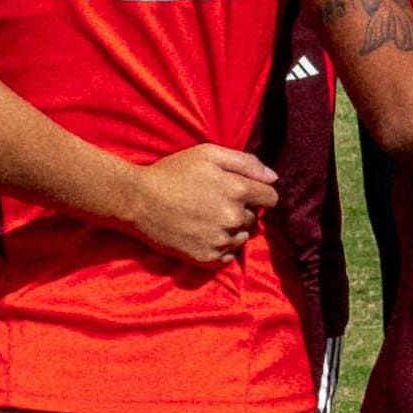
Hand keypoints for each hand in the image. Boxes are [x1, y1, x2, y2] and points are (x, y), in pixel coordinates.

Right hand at [118, 141, 279, 268]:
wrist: (138, 201)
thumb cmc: (172, 172)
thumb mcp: (208, 154)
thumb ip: (246, 162)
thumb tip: (274, 178)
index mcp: (238, 190)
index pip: (271, 198)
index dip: (258, 193)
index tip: (241, 191)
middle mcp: (233, 218)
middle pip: (255, 218)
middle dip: (241, 210)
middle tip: (214, 202)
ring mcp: (220, 240)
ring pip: (242, 237)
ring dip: (231, 229)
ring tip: (205, 218)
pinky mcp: (207, 258)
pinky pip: (227, 256)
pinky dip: (219, 246)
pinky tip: (201, 234)